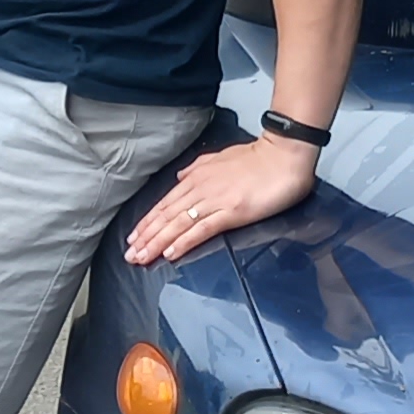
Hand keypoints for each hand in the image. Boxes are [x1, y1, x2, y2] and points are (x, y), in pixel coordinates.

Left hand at [123, 136, 319, 267]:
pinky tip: (171, 252)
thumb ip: (198, 168)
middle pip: (166, 216)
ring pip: (178, 224)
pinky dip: (183, 241)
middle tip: (129, 255)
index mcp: (196, 177)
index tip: (132, 238)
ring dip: (157, 242)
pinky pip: (201, 229)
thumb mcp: (220, 158)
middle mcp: (200, 189)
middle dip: (145, 237)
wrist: (284, 155)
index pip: (165, 204)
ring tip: (142, 258)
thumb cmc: (258, 158)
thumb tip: (181, 177)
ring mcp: (215, 201)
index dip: (147, 222)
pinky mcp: (232, 212)